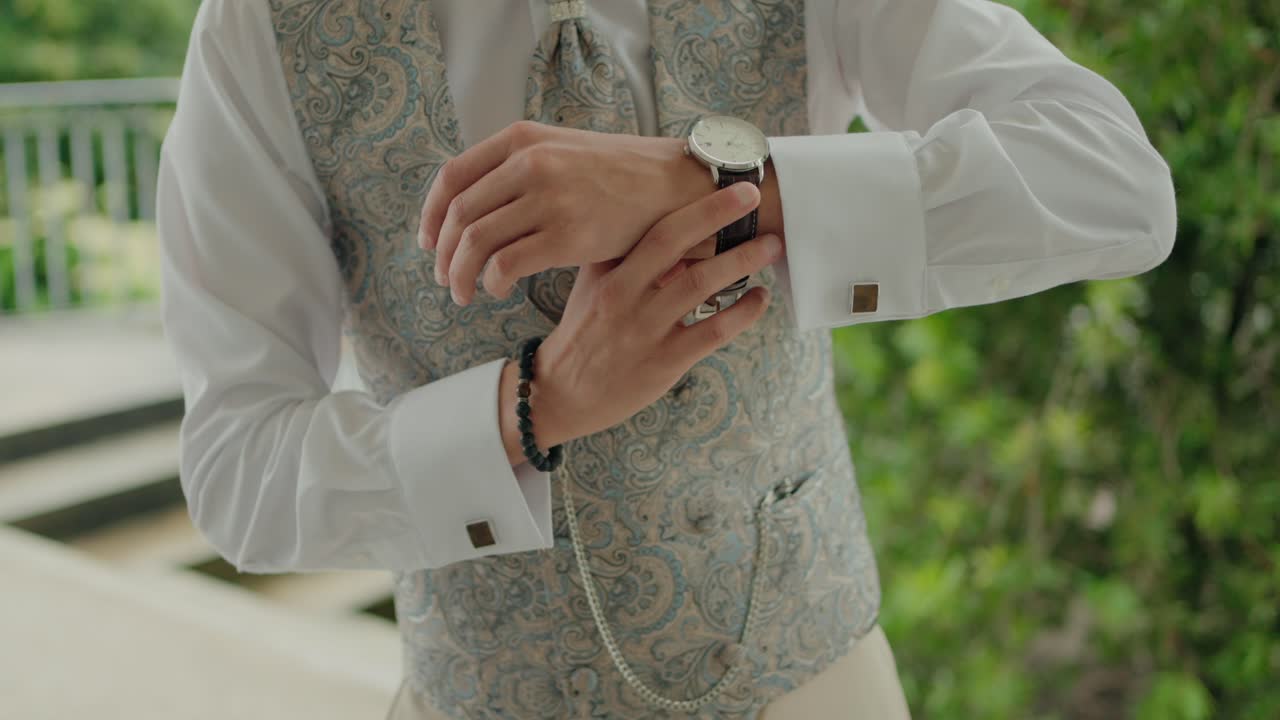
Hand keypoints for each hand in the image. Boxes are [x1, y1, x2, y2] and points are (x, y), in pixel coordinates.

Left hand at [418, 121, 725, 305]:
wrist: (675, 186)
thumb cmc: (619, 176)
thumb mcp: (562, 150)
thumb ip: (518, 167)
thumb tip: (469, 207)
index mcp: (522, 139)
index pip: (452, 177)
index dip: (431, 214)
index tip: (428, 242)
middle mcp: (529, 163)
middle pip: (458, 214)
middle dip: (443, 253)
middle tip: (443, 278)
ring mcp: (548, 198)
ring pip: (475, 242)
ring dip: (460, 274)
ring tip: (463, 294)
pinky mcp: (567, 235)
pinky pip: (505, 264)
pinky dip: (490, 282)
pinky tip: (496, 291)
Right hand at [497, 183, 779, 461]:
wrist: (563, 393)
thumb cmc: (584, 331)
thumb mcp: (592, 285)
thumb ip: (621, 252)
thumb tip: (657, 215)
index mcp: (609, 274)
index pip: (653, 228)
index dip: (693, 205)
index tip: (726, 184)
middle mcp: (626, 297)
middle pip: (675, 244)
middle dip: (717, 215)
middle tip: (754, 195)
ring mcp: (646, 330)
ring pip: (700, 285)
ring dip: (741, 260)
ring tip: (770, 246)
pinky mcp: (665, 362)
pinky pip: (713, 331)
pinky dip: (743, 312)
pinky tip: (760, 298)